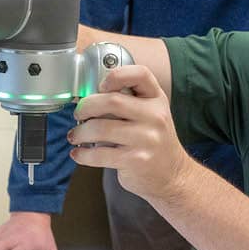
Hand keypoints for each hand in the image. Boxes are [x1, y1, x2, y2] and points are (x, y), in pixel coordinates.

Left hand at [68, 65, 195, 201]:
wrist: (172, 175)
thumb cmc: (153, 141)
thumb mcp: (150, 114)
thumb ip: (128, 102)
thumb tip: (87, 98)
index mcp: (157, 99)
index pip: (140, 74)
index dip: (116, 75)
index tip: (100, 86)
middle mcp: (155, 116)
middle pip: (112, 101)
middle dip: (86, 107)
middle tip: (78, 114)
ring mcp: (147, 139)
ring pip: (101, 128)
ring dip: (80, 132)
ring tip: (75, 135)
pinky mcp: (136, 160)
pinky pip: (100, 154)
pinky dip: (83, 154)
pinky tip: (79, 154)